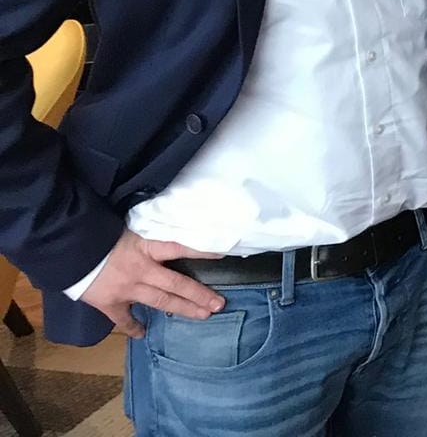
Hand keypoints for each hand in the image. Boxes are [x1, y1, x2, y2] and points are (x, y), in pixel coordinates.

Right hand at [78, 230, 224, 337]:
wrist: (68, 248)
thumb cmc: (100, 234)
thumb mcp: (131, 228)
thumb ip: (150, 235)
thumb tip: (175, 225)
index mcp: (146, 247)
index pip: (181, 248)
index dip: (202, 252)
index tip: (224, 256)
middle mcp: (141, 270)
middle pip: (177, 285)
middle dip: (200, 295)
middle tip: (220, 304)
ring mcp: (127, 289)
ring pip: (161, 302)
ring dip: (184, 309)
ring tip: (203, 315)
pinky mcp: (109, 303)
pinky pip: (124, 319)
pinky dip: (133, 327)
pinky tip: (142, 334)